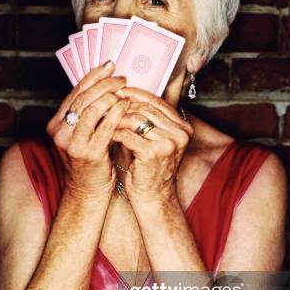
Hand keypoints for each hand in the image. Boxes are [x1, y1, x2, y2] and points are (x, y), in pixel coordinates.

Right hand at [46, 61, 128, 199]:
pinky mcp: (88, 153)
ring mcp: (72, 143)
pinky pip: (105, 127)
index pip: (75, 92)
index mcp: (56, 124)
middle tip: (121, 78)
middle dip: (104, 84)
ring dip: (110, 96)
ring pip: (92, 109)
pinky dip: (117, 113)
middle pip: (83, 98)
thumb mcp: (84, 133)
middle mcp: (60, 132)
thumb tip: (106, 85)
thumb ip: (89, 113)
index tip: (109, 65)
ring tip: (124, 92)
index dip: (92, 76)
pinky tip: (126, 106)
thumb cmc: (91, 160)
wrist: (88, 190)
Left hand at [112, 87, 192, 202]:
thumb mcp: (154, 140)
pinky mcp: (154, 153)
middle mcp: (180, 134)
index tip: (120, 91)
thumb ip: (148, 119)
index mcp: (184, 128)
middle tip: (108, 103)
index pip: (158, 103)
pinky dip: (115, 133)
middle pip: (147, 110)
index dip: (138, 95)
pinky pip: (129, 135)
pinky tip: (107, 134)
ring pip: (137, 120)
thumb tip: (126, 94)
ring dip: (118, 118)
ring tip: (106, 118)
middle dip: (125, 106)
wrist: (153, 197)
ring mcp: (169, 143)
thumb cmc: (150, 169)